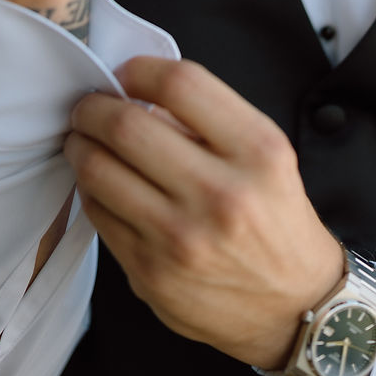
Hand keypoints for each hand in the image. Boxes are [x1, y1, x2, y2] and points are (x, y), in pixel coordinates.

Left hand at [64, 57, 344, 368]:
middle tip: (89, 106)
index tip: (127, 75)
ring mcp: (181, 239)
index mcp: (257, 151)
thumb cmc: (275, 219)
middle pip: (127, 126)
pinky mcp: (150, 274)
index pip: (181, 85)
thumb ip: (208, 120)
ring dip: (81, 145)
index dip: (140, 70)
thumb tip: (138, 95)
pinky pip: (97, 214)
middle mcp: (221, 194)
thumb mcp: (266, 154)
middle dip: (94, 107)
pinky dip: (90, 188)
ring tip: (83, 140)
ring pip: (99, 170)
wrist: (294, 305)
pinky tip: (99, 181)